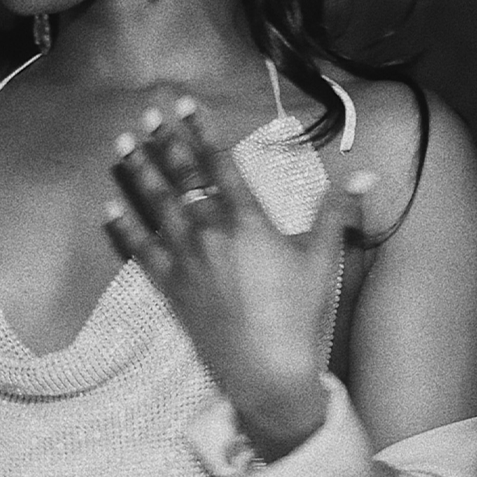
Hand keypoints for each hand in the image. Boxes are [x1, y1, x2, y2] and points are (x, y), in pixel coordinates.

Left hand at [105, 93, 369, 458]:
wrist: (268, 372)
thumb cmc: (300, 315)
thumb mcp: (325, 260)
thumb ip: (336, 212)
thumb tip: (366, 177)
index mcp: (247, 221)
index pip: (218, 164)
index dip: (200, 130)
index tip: (183, 104)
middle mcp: (210, 233)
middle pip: (180, 177)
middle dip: (162, 141)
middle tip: (146, 113)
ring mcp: (186, 261)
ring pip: (154, 206)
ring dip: (137, 172)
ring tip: (121, 145)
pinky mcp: (171, 290)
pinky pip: (140, 251)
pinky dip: (123, 228)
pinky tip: (110, 208)